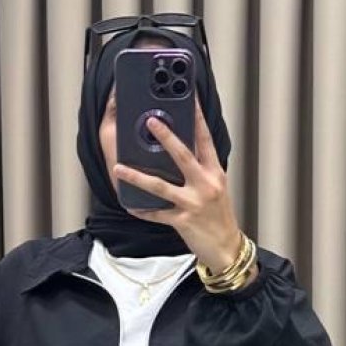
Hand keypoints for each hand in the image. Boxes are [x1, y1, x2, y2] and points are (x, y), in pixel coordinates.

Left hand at [113, 96, 257, 282]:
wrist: (226, 248)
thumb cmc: (219, 217)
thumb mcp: (216, 187)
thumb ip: (200, 169)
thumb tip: (181, 150)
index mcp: (214, 172)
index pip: (205, 139)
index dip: (197, 117)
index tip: (188, 97)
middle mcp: (205, 184)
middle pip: (183, 155)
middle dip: (166, 137)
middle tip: (151, 121)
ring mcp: (193, 203)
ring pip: (161, 186)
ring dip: (137, 176)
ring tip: (119, 167)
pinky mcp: (182, 221)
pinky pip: (157, 214)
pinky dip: (142, 210)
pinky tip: (130, 205)